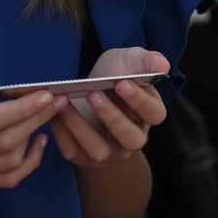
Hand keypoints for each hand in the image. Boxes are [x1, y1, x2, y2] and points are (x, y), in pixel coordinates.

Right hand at [0, 62, 56, 190]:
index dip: (22, 109)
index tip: (45, 94)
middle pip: (2, 143)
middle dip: (36, 121)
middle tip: (56, 102)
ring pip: (5, 165)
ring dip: (33, 141)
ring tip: (47, 117)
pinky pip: (0, 181)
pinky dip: (25, 165)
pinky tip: (35, 143)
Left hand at [49, 47, 169, 168]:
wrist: (90, 86)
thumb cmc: (114, 73)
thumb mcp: (130, 61)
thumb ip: (146, 61)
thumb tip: (163, 64)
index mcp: (150, 114)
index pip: (154, 114)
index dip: (140, 101)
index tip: (122, 83)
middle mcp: (134, 137)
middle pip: (132, 140)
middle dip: (112, 118)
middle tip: (94, 94)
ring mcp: (111, 151)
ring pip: (100, 151)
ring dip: (81, 127)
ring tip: (66, 103)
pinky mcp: (85, 156)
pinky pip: (74, 152)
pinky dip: (62, 134)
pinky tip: (54, 113)